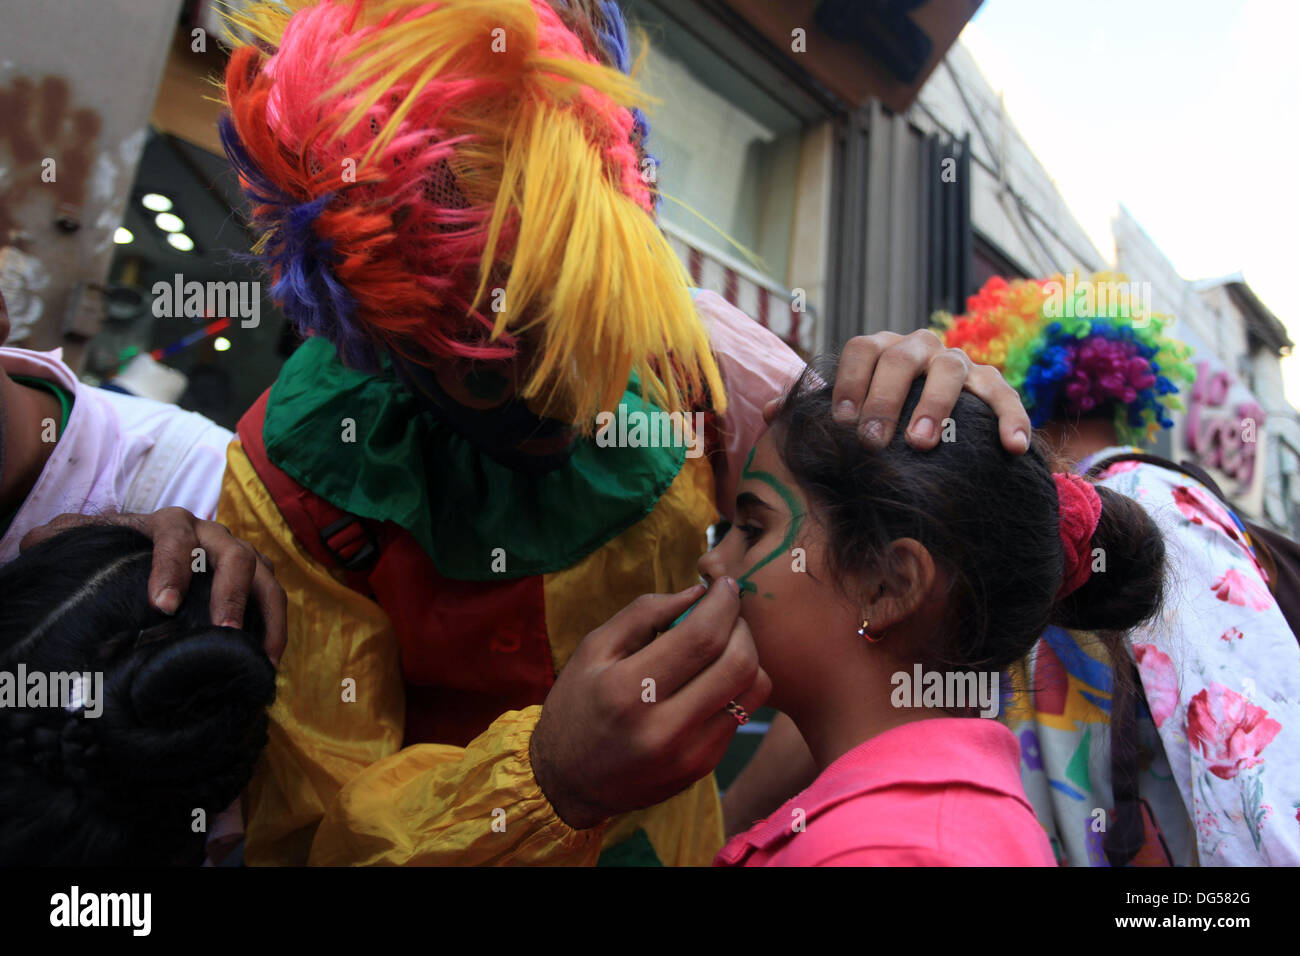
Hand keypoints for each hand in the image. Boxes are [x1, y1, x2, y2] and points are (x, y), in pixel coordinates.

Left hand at [20, 508, 286, 665]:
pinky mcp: (253, 581)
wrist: (147, 551)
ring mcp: (238, 556)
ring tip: (259, 657)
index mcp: (169, 524)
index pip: (175, 536)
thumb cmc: (119, 551)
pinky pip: (273, 600)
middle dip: (232, 593)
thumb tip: (36, 544)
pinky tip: (265, 663)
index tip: (161, 606)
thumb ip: (64, 538)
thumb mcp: (88, 541)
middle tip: (223, 632)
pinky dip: (274, 629)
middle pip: (235, 554)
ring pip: (265, 576)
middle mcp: (212, 535)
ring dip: (266, 615)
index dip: (172, 567)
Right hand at [530, 578, 770, 829]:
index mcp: (627, 691)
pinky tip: (710, 678)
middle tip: (725, 613)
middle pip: (738, 663)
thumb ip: (644, 613)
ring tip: (722, 645)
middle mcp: (662, 728)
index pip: (702, 637)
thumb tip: (698, 593)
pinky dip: (735, 686)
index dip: (724, 602)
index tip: (726, 585)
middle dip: (741, 626)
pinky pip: (742, 714)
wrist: (567, 781)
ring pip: (753, 690)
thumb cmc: (577, 704)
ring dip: (747, 655)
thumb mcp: (594, 648)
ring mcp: (688, 754)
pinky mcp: (702, 768)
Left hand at [764, 329, 1030, 453]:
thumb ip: (810, 411)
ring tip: (922, 444)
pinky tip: (1013, 446)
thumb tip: (767, 412)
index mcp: (879, 350)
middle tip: (874, 441)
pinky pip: (1004, 394)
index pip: (861, 349)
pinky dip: (1011, 417)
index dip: (848, 382)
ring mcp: (957, 362)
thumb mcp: (846, 413)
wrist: (927, 427)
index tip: (840, 422)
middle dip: (885, 399)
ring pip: (950, 368)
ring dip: (935, 405)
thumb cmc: (877, 419)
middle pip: (902, 358)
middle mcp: (918, 347)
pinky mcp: (989, 384)